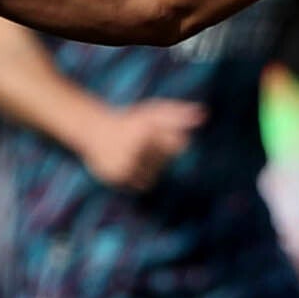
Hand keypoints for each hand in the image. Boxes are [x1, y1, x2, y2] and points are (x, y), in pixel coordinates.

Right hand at [80, 99, 204, 191]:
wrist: (93, 130)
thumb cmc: (130, 120)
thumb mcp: (154, 112)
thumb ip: (179, 113)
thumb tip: (205, 114)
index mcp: (147, 130)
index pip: (179, 145)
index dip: (172, 141)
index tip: (155, 136)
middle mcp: (136, 148)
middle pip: (166, 162)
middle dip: (158, 154)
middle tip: (141, 143)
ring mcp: (126, 164)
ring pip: (154, 176)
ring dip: (149, 168)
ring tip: (134, 154)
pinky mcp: (118, 177)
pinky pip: (141, 185)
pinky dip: (138, 177)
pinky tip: (129, 165)